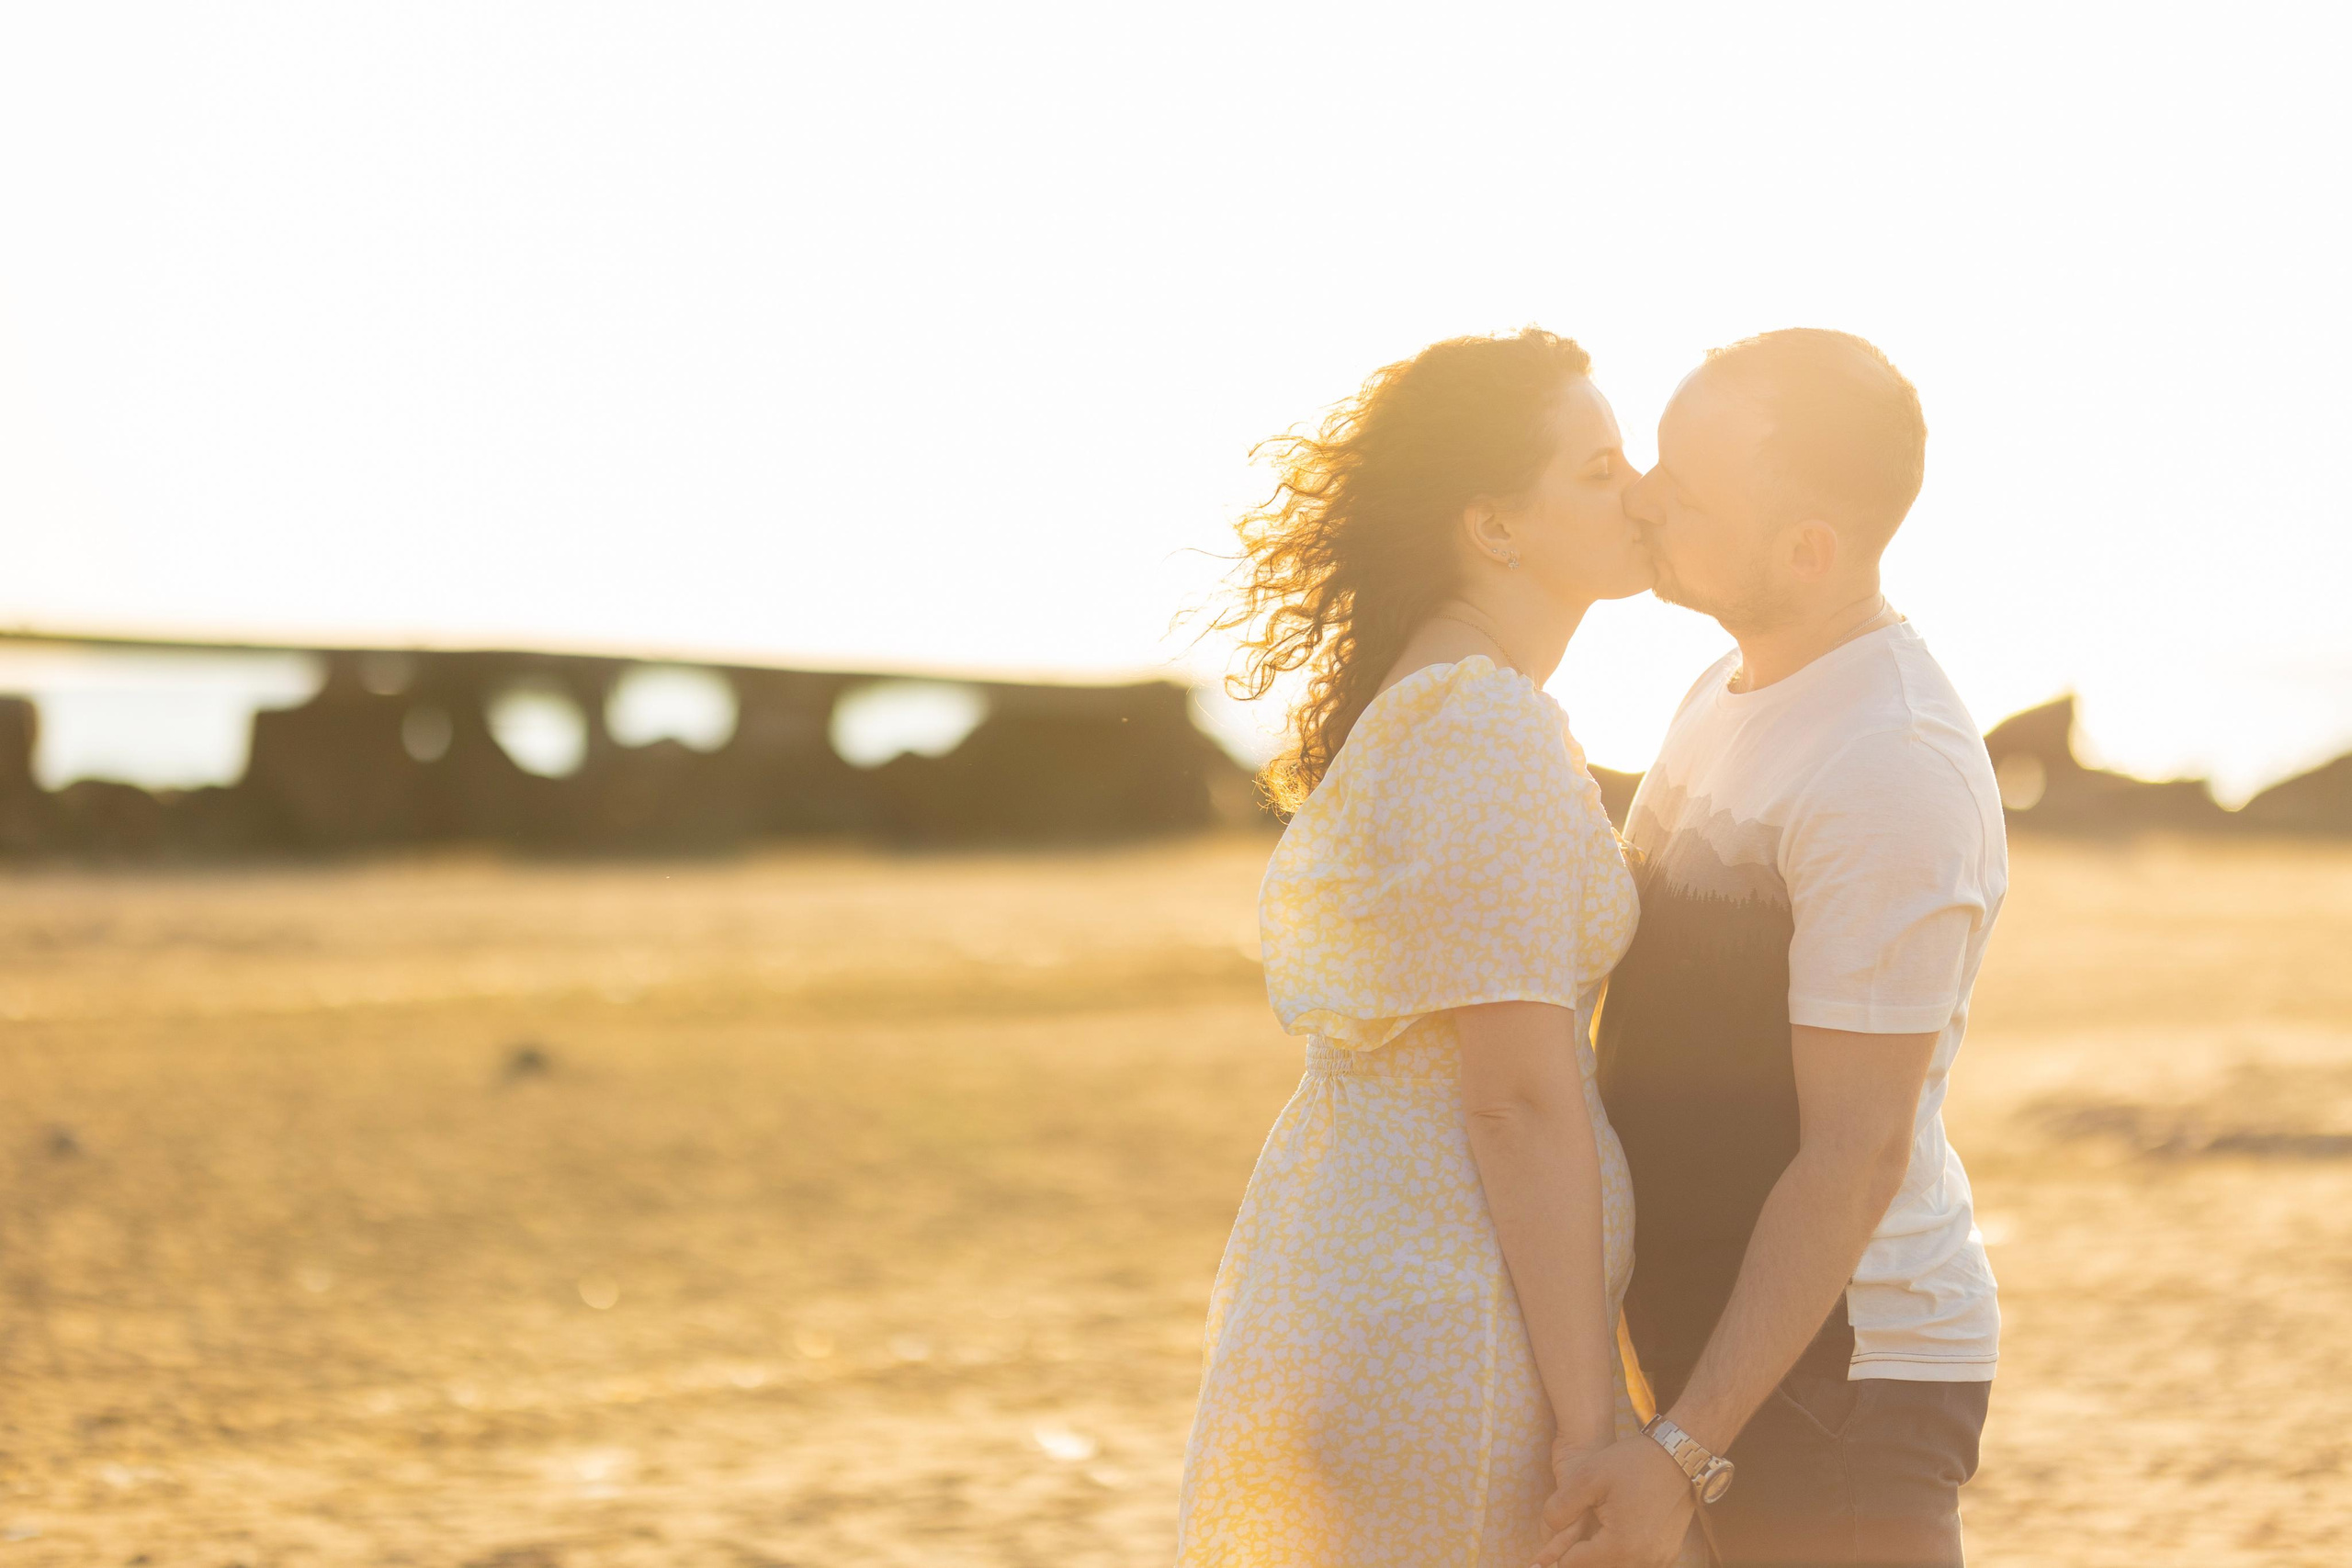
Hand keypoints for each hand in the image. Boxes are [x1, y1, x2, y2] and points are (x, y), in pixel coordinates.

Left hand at [1530, 1434, 1694, 1567]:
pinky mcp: (1669, 1553)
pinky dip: (1619, 1555)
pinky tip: (1609, 1541)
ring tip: (1583, 1545)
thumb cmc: (1632, 1463)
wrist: (1680, 1456)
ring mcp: (1660, 1559)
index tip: (1538, 1559)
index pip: (1576, 1564)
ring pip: (1617, 1567)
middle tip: (1555, 1552)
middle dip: (1578, 1558)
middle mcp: (1643, 1560)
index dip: (1556, 1556)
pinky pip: (1636, 1562)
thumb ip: (1560, 1508)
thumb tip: (1547, 1531)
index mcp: (1620, 1545)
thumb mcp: (1587, 1478)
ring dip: (1599, 1558)